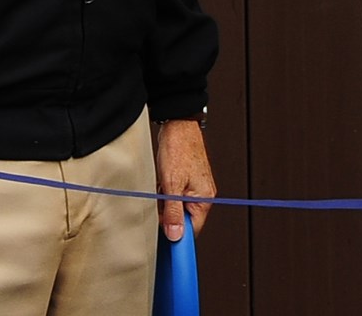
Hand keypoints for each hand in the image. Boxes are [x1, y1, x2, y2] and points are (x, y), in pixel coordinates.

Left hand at [155, 118, 215, 240]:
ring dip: (165, 203)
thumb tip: (175, 236)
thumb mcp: (171, 185)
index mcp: (203, 199)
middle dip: (167, 215)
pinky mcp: (188, 181)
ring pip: (176, 208)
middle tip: (158, 203)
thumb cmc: (178, 149)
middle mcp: (203, 196)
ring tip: (160, 188)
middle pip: (182, 220)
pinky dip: (165, 193)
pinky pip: (175, 197)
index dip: (175, 235)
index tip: (162, 237)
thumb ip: (174, 213)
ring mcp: (195, 188)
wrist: (178, 125)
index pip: (191, 231)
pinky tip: (161, 183)